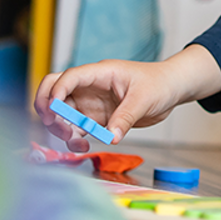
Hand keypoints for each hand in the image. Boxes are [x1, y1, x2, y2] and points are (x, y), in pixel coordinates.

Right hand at [34, 45, 220, 151]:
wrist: (172, 89)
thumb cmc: (159, 83)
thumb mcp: (145, 99)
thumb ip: (126, 117)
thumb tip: (110, 137)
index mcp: (102, 73)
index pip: (69, 77)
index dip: (57, 91)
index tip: (55, 110)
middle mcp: (91, 87)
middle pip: (55, 92)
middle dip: (48, 109)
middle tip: (57, 126)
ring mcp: (91, 103)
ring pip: (62, 114)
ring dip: (61, 129)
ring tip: (77, 143)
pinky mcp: (96, 118)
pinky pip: (76, 129)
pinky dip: (74, 138)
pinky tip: (84, 146)